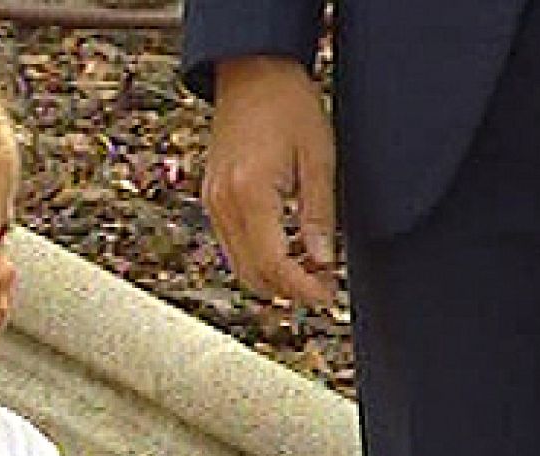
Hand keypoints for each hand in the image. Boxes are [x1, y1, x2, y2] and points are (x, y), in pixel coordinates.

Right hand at [199, 56, 337, 306]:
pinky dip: (259, 259)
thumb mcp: (319, 158)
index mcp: (250, 193)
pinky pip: (232, 246)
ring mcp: (212, 203)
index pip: (274, 264)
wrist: (251, 72)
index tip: (329, 299)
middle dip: (289, 290)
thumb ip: (319, 216)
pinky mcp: (211, 200)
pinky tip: (288, 249)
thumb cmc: (290, 106)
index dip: (303, 288)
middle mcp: (223, 204)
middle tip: (326, 287)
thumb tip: (324, 263)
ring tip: (312, 269)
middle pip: (252, 275)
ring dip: (274, 277)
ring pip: (239, 266)